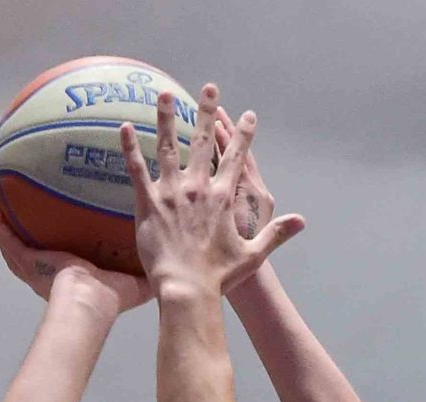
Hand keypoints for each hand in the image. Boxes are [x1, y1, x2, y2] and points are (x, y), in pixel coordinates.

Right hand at [0, 207, 150, 312]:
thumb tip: (167, 264)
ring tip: (0, 212)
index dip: (58, 254)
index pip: (64, 264)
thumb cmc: (110, 298)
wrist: (89, 302)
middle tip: (21, 220)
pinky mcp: (30, 262)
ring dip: (7, 232)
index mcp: (74, 278)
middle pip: (34, 255)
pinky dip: (1, 229)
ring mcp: (37, 269)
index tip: (59, 238)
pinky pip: (11, 242)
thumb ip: (147, 270)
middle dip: (26, 241)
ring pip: (17, 249)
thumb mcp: (133, 280)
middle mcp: (51, 274)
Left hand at [120, 83, 303, 299]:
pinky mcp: (149, 204)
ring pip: (168, 146)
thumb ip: (276, 234)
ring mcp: (172, 193)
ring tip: (165, 94)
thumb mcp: (253, 254)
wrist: (188, 289)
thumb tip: (301, 222)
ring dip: (167, 118)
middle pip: (203, 142)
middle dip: (207, 112)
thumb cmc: (219, 276)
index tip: (249, 116)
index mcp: (223, 198)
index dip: (244, 135)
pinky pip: (137, 170)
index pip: (237, 158)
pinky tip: (124, 127)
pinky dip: (130, 148)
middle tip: (208, 88)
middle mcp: (198, 188)